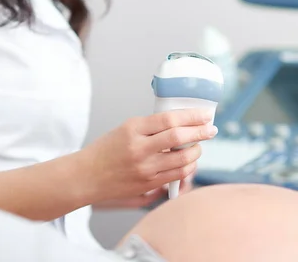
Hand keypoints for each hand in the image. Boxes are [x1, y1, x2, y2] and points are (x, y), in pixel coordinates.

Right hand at [83, 109, 216, 204]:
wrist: (87, 176)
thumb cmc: (106, 150)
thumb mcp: (125, 128)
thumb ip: (151, 126)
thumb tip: (181, 123)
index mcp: (133, 129)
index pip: (169, 119)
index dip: (192, 115)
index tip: (204, 114)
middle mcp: (140, 149)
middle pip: (179, 137)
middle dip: (201, 132)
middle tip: (211, 129)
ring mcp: (145, 168)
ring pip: (183, 159)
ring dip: (196, 151)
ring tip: (198, 146)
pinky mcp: (148, 184)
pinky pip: (177, 175)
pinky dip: (188, 167)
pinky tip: (189, 161)